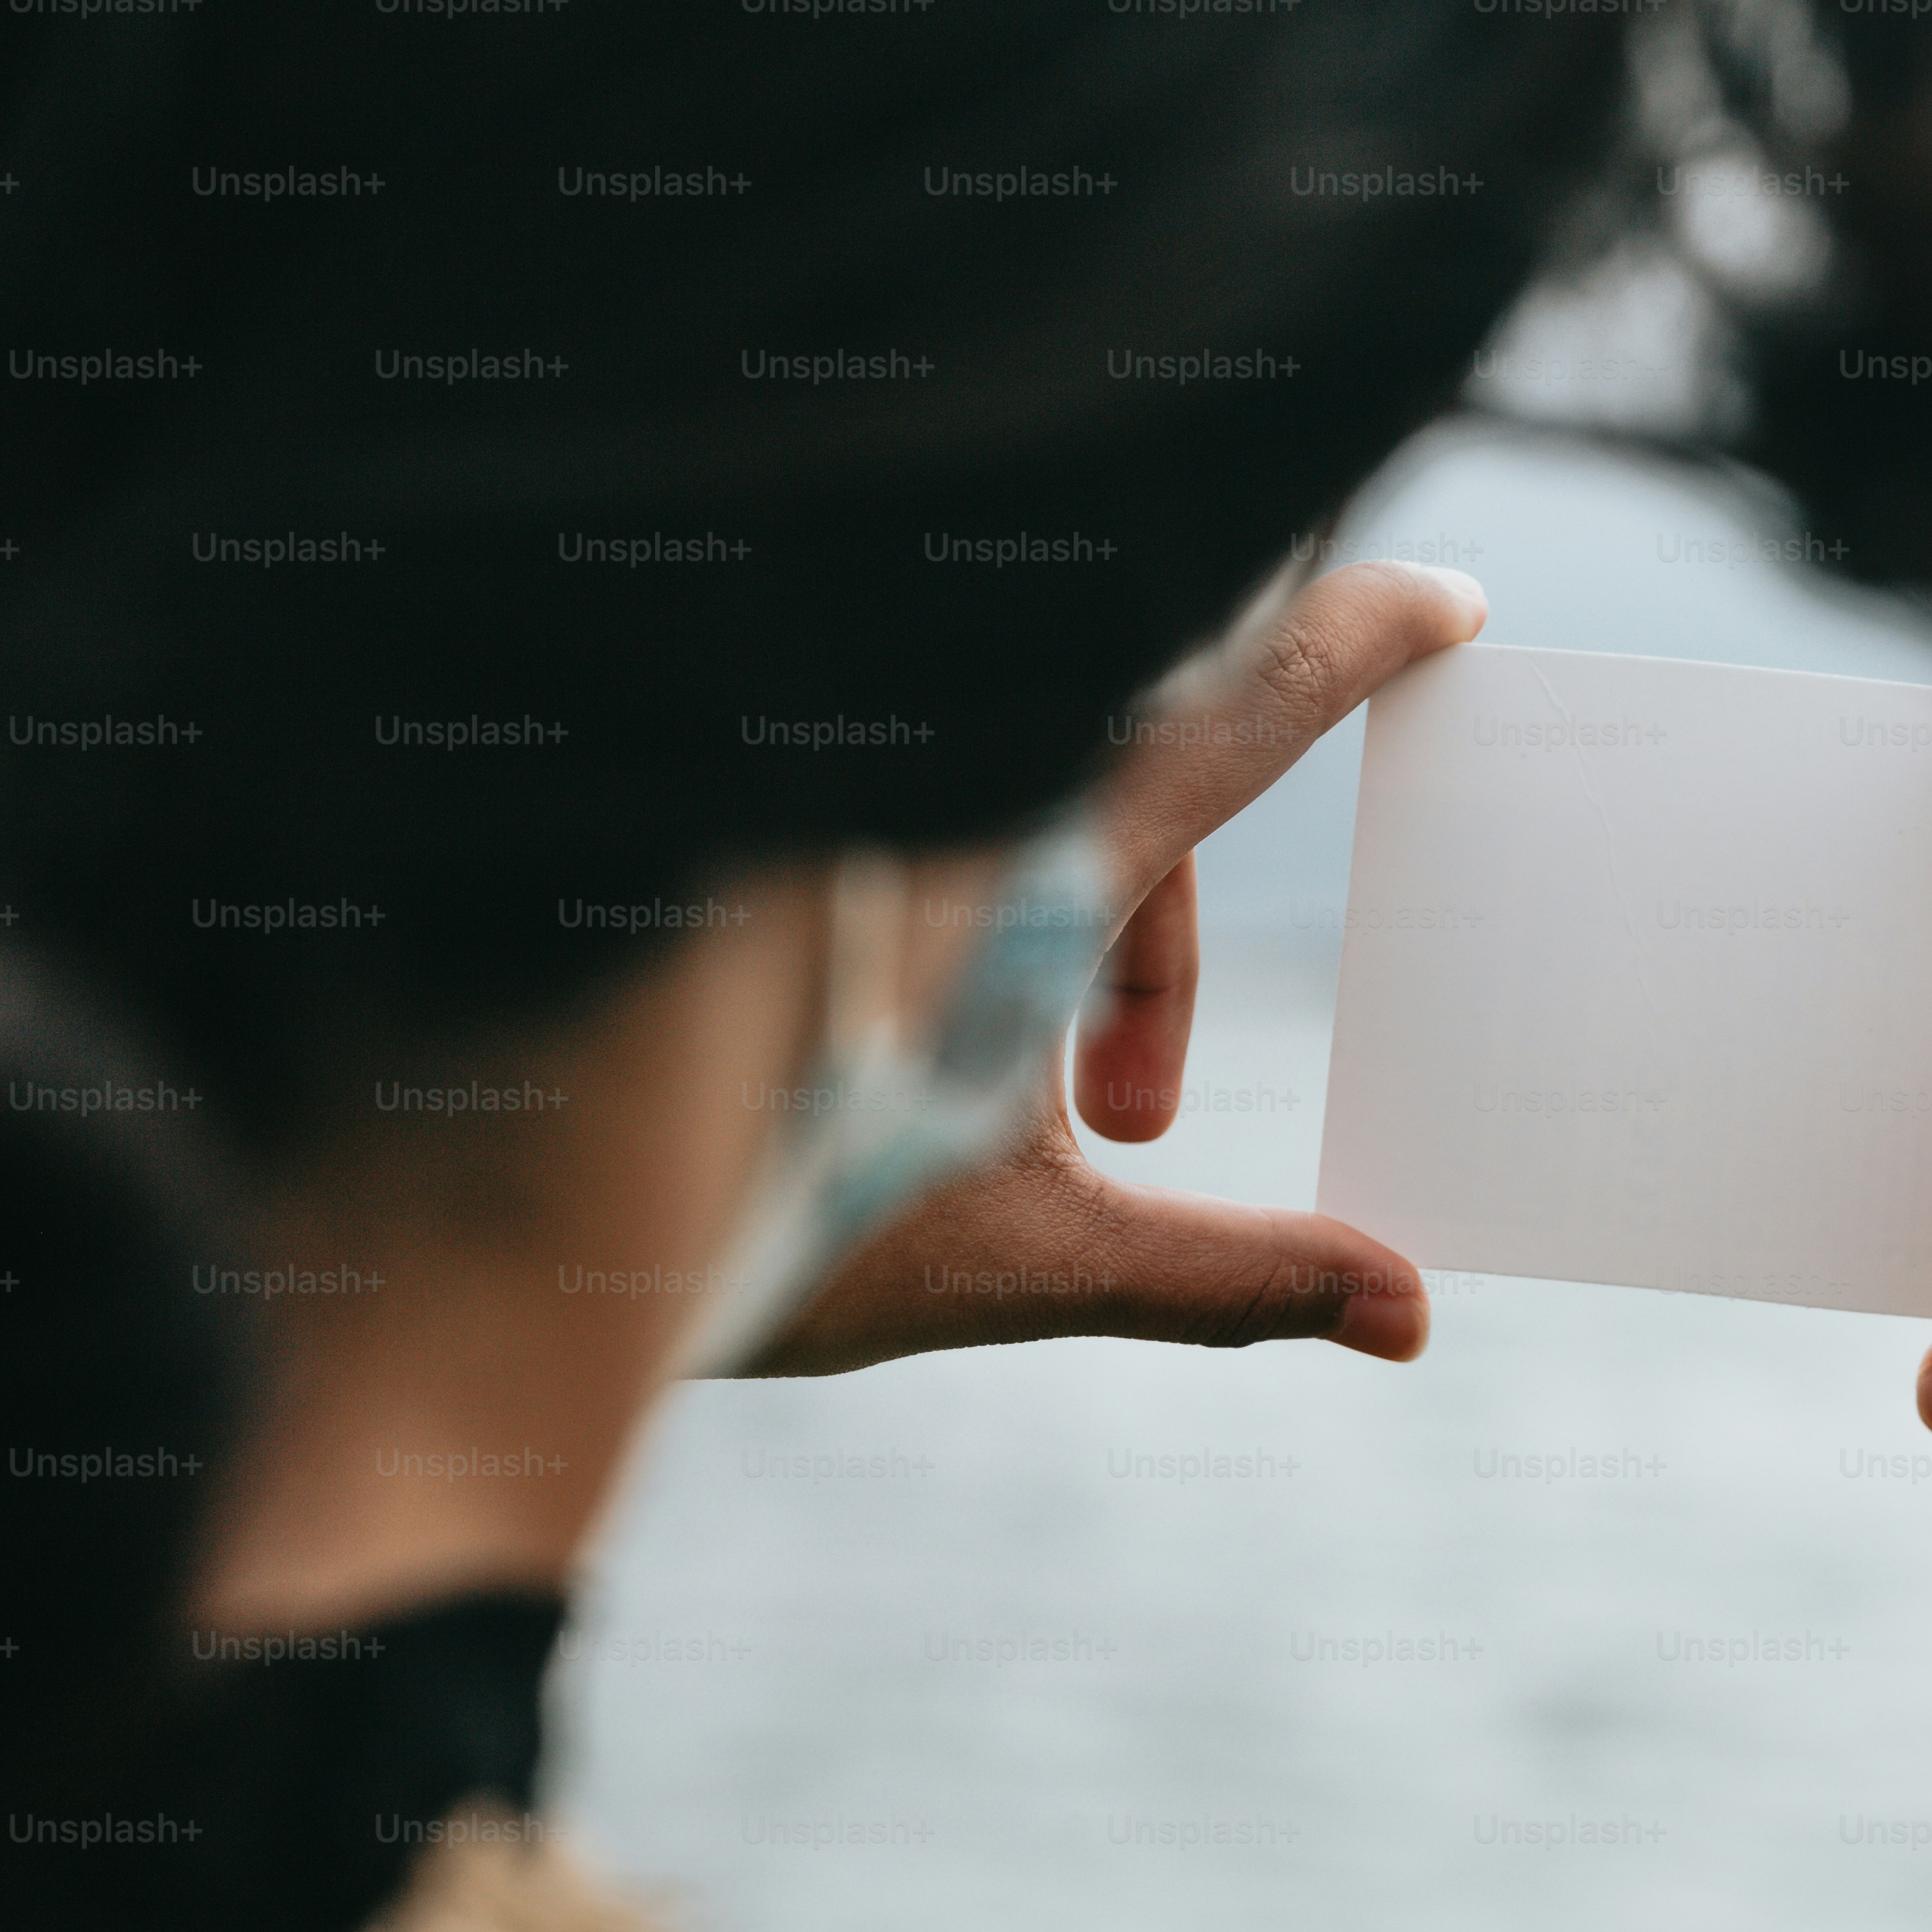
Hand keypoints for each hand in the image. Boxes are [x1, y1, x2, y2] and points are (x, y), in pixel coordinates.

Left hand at [734, 561, 1483, 1378]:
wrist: (490, 1239)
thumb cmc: (756, 1235)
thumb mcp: (1020, 1260)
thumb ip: (1232, 1274)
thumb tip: (1408, 1323)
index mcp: (1030, 852)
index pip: (1244, 698)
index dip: (1358, 641)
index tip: (1441, 609)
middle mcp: (931, 777)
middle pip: (1128, 792)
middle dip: (1145, 953)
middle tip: (1124, 1117)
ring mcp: (832, 784)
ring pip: (1011, 798)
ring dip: (1039, 946)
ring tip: (985, 1121)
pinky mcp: (747, 819)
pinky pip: (903, 803)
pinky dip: (936, 907)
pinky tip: (863, 1045)